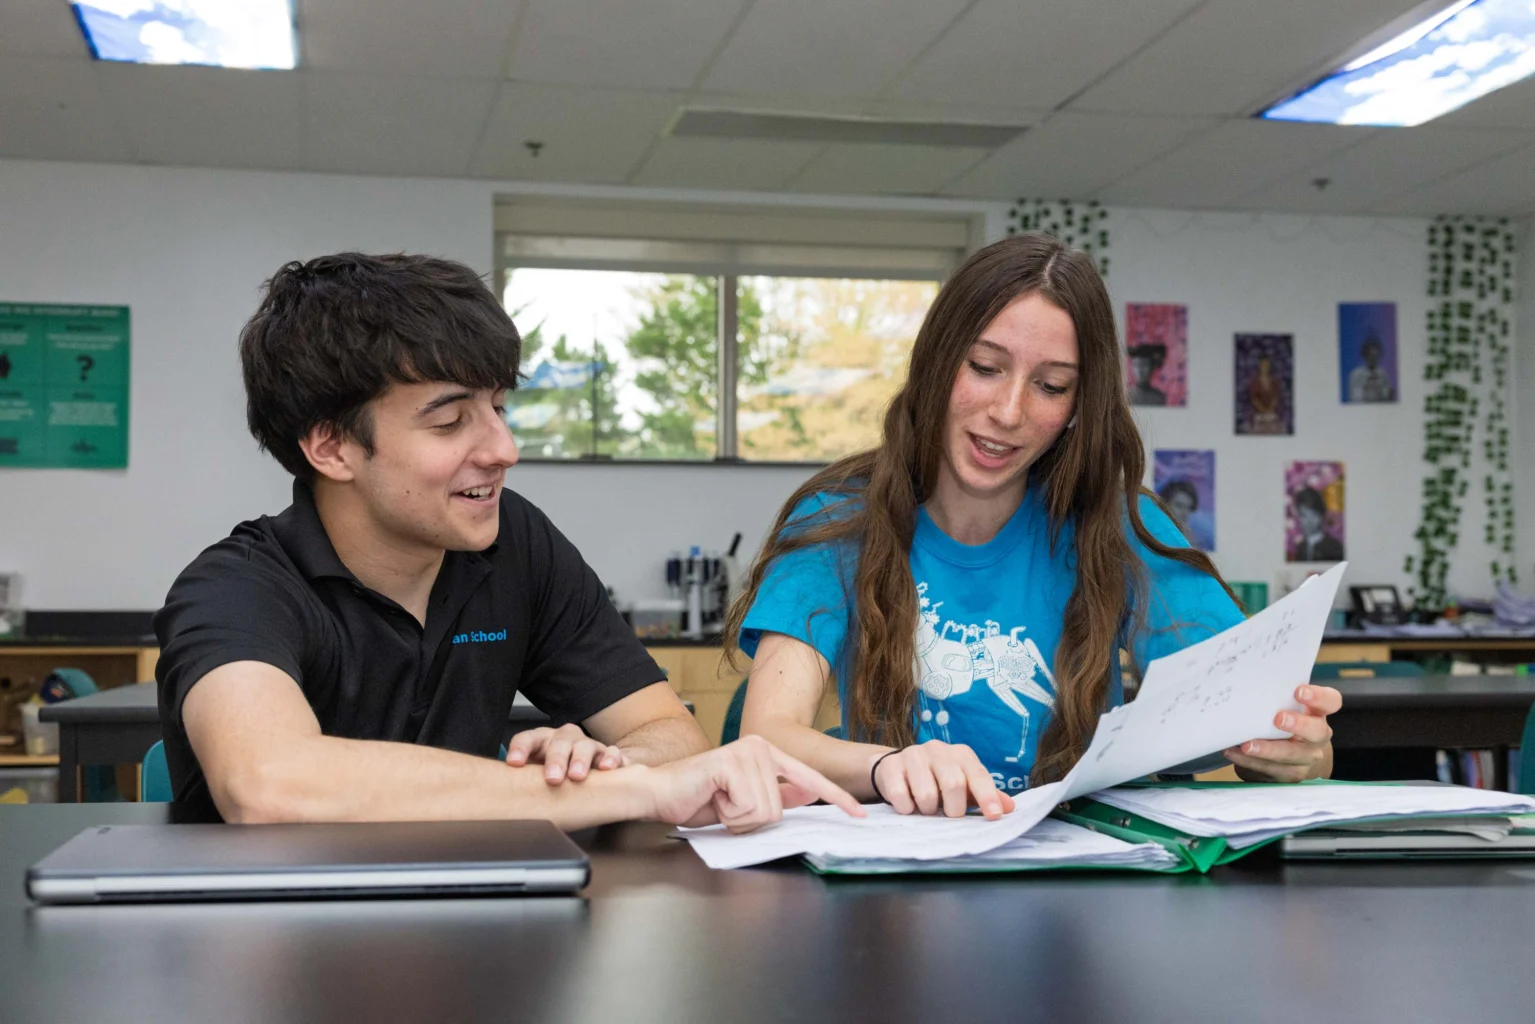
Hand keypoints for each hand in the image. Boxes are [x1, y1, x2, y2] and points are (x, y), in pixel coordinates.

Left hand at [505, 723, 626, 783]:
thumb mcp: (535, 777)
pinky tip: (606, 768)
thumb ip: (520, 783)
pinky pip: (611, 753)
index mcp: (542, 741)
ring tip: (577, 776)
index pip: (527, 739)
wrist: (588, 770)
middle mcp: (564, 739)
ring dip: (580, 760)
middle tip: (552, 778)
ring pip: (584, 746)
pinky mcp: (606, 754)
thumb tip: (499, 801)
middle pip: (559, 743)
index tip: (513, 764)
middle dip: (555, 760)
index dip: (520, 750)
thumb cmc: (555, 774)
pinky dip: (609, 759)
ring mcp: (586, 745)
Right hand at [648, 735, 864, 832]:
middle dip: (750, 821)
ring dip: (738, 819)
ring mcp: (747, 751)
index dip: (836, 798)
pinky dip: (728, 815)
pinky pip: (747, 808)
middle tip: (726, 808)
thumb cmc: (697, 799)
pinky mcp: (731, 762)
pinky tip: (712, 798)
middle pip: (781, 809)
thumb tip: (810, 792)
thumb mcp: (745, 802)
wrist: (658, 793)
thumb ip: (777, 794)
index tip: (859, 814)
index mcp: (767, 753)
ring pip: (766, 812)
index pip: (810, 779)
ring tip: (718, 802)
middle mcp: (761, 746)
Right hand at [874, 739, 1015, 819]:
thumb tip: (1009, 808)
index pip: (978, 775)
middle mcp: (938, 750)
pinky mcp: (891, 766)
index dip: (987, 796)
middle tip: (948, 816)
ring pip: (926, 794)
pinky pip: (901, 796)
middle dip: (953, 809)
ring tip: (926, 809)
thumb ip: (985, 796)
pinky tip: (908, 806)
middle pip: (953, 784)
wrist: (896, 767)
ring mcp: (913, 755)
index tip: (994, 816)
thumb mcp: (963, 785)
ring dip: (928, 811)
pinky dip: (907, 808)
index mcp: (961, 754)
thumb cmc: (936, 779)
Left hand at [1225, 684, 1341, 782]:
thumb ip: (1276, 697)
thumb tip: (1246, 683)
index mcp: (1318, 712)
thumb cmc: (1286, 721)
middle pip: (1316, 731)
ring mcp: (1307, 757)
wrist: (1296, 758)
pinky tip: (1234, 753)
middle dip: (1298, 725)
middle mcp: (1318, 735)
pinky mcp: (1292, 774)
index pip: (1330, 701)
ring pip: (1292, 755)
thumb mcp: (1286, 707)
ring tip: (1246, 745)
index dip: (1318, 696)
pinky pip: (1272, 769)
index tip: (1299, 691)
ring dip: (1268, 750)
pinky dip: (1250, 762)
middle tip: (1278, 719)